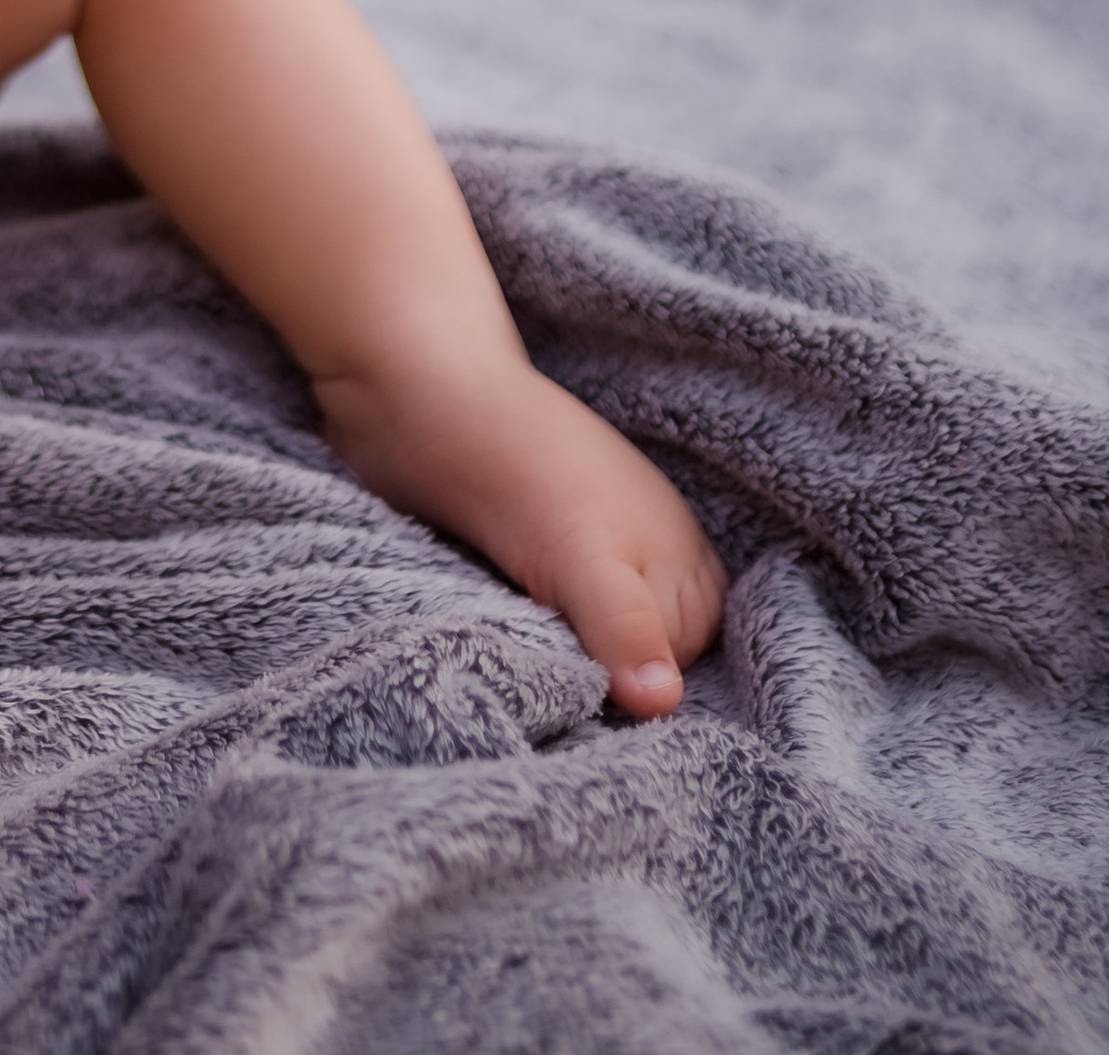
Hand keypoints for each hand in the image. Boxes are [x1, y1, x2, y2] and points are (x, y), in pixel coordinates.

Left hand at [316, 348, 726, 718]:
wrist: (421, 388)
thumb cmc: (511, 459)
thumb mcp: (579, 551)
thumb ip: (625, 626)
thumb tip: (663, 704)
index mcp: (687, 570)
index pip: (680, 682)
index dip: (636, 703)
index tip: (593, 720)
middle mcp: (651, 570)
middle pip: (639, 673)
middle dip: (600, 687)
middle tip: (549, 695)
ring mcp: (592, 563)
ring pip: (590, 656)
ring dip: (560, 668)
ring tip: (522, 666)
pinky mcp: (537, 562)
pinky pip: (549, 632)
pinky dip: (529, 643)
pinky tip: (504, 639)